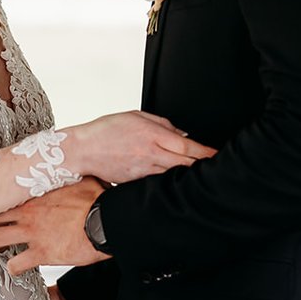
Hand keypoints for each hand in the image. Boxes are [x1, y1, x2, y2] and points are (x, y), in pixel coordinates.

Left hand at [0, 177, 105, 273]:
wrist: (107, 221)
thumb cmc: (99, 200)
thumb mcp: (82, 178)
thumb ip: (70, 175)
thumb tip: (75, 165)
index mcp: (35, 193)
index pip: (1, 195)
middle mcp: (28, 211)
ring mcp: (32, 233)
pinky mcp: (42, 253)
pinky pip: (16, 264)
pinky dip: (12, 269)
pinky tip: (13, 270)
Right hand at [67, 111, 214, 184]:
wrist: (83, 149)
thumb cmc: (107, 129)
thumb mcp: (136, 116)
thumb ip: (163, 124)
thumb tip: (183, 135)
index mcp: (151, 135)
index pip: (186, 146)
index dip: (205, 152)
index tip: (217, 154)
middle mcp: (149, 154)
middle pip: (184, 164)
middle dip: (202, 166)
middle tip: (216, 168)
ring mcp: (143, 171)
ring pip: (173, 176)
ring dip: (187, 175)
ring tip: (201, 176)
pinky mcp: (136, 182)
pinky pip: (158, 182)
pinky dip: (170, 182)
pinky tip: (178, 182)